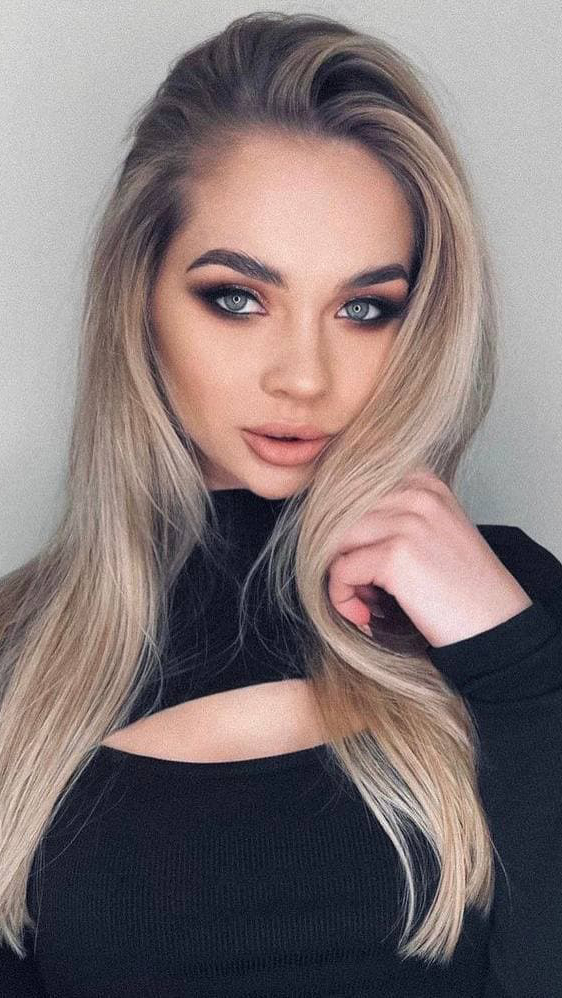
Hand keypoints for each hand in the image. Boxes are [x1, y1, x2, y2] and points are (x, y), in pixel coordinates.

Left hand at [327, 466, 533, 647]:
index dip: (344, 531)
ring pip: (335, 542)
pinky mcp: (395, 555)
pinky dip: (342, 599)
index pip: (354, 491)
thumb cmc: (464, 589)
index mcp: (424, 483)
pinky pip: (340, 571)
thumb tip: (334, 531)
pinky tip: (363, 617)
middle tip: (361, 592)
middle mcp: (416, 494)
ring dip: (339, 579)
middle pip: (340, 516)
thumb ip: (394, 518)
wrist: (496, 627)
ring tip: (362, 604)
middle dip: (339, 556)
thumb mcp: (435, 533)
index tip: (358, 565)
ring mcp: (407, 522)